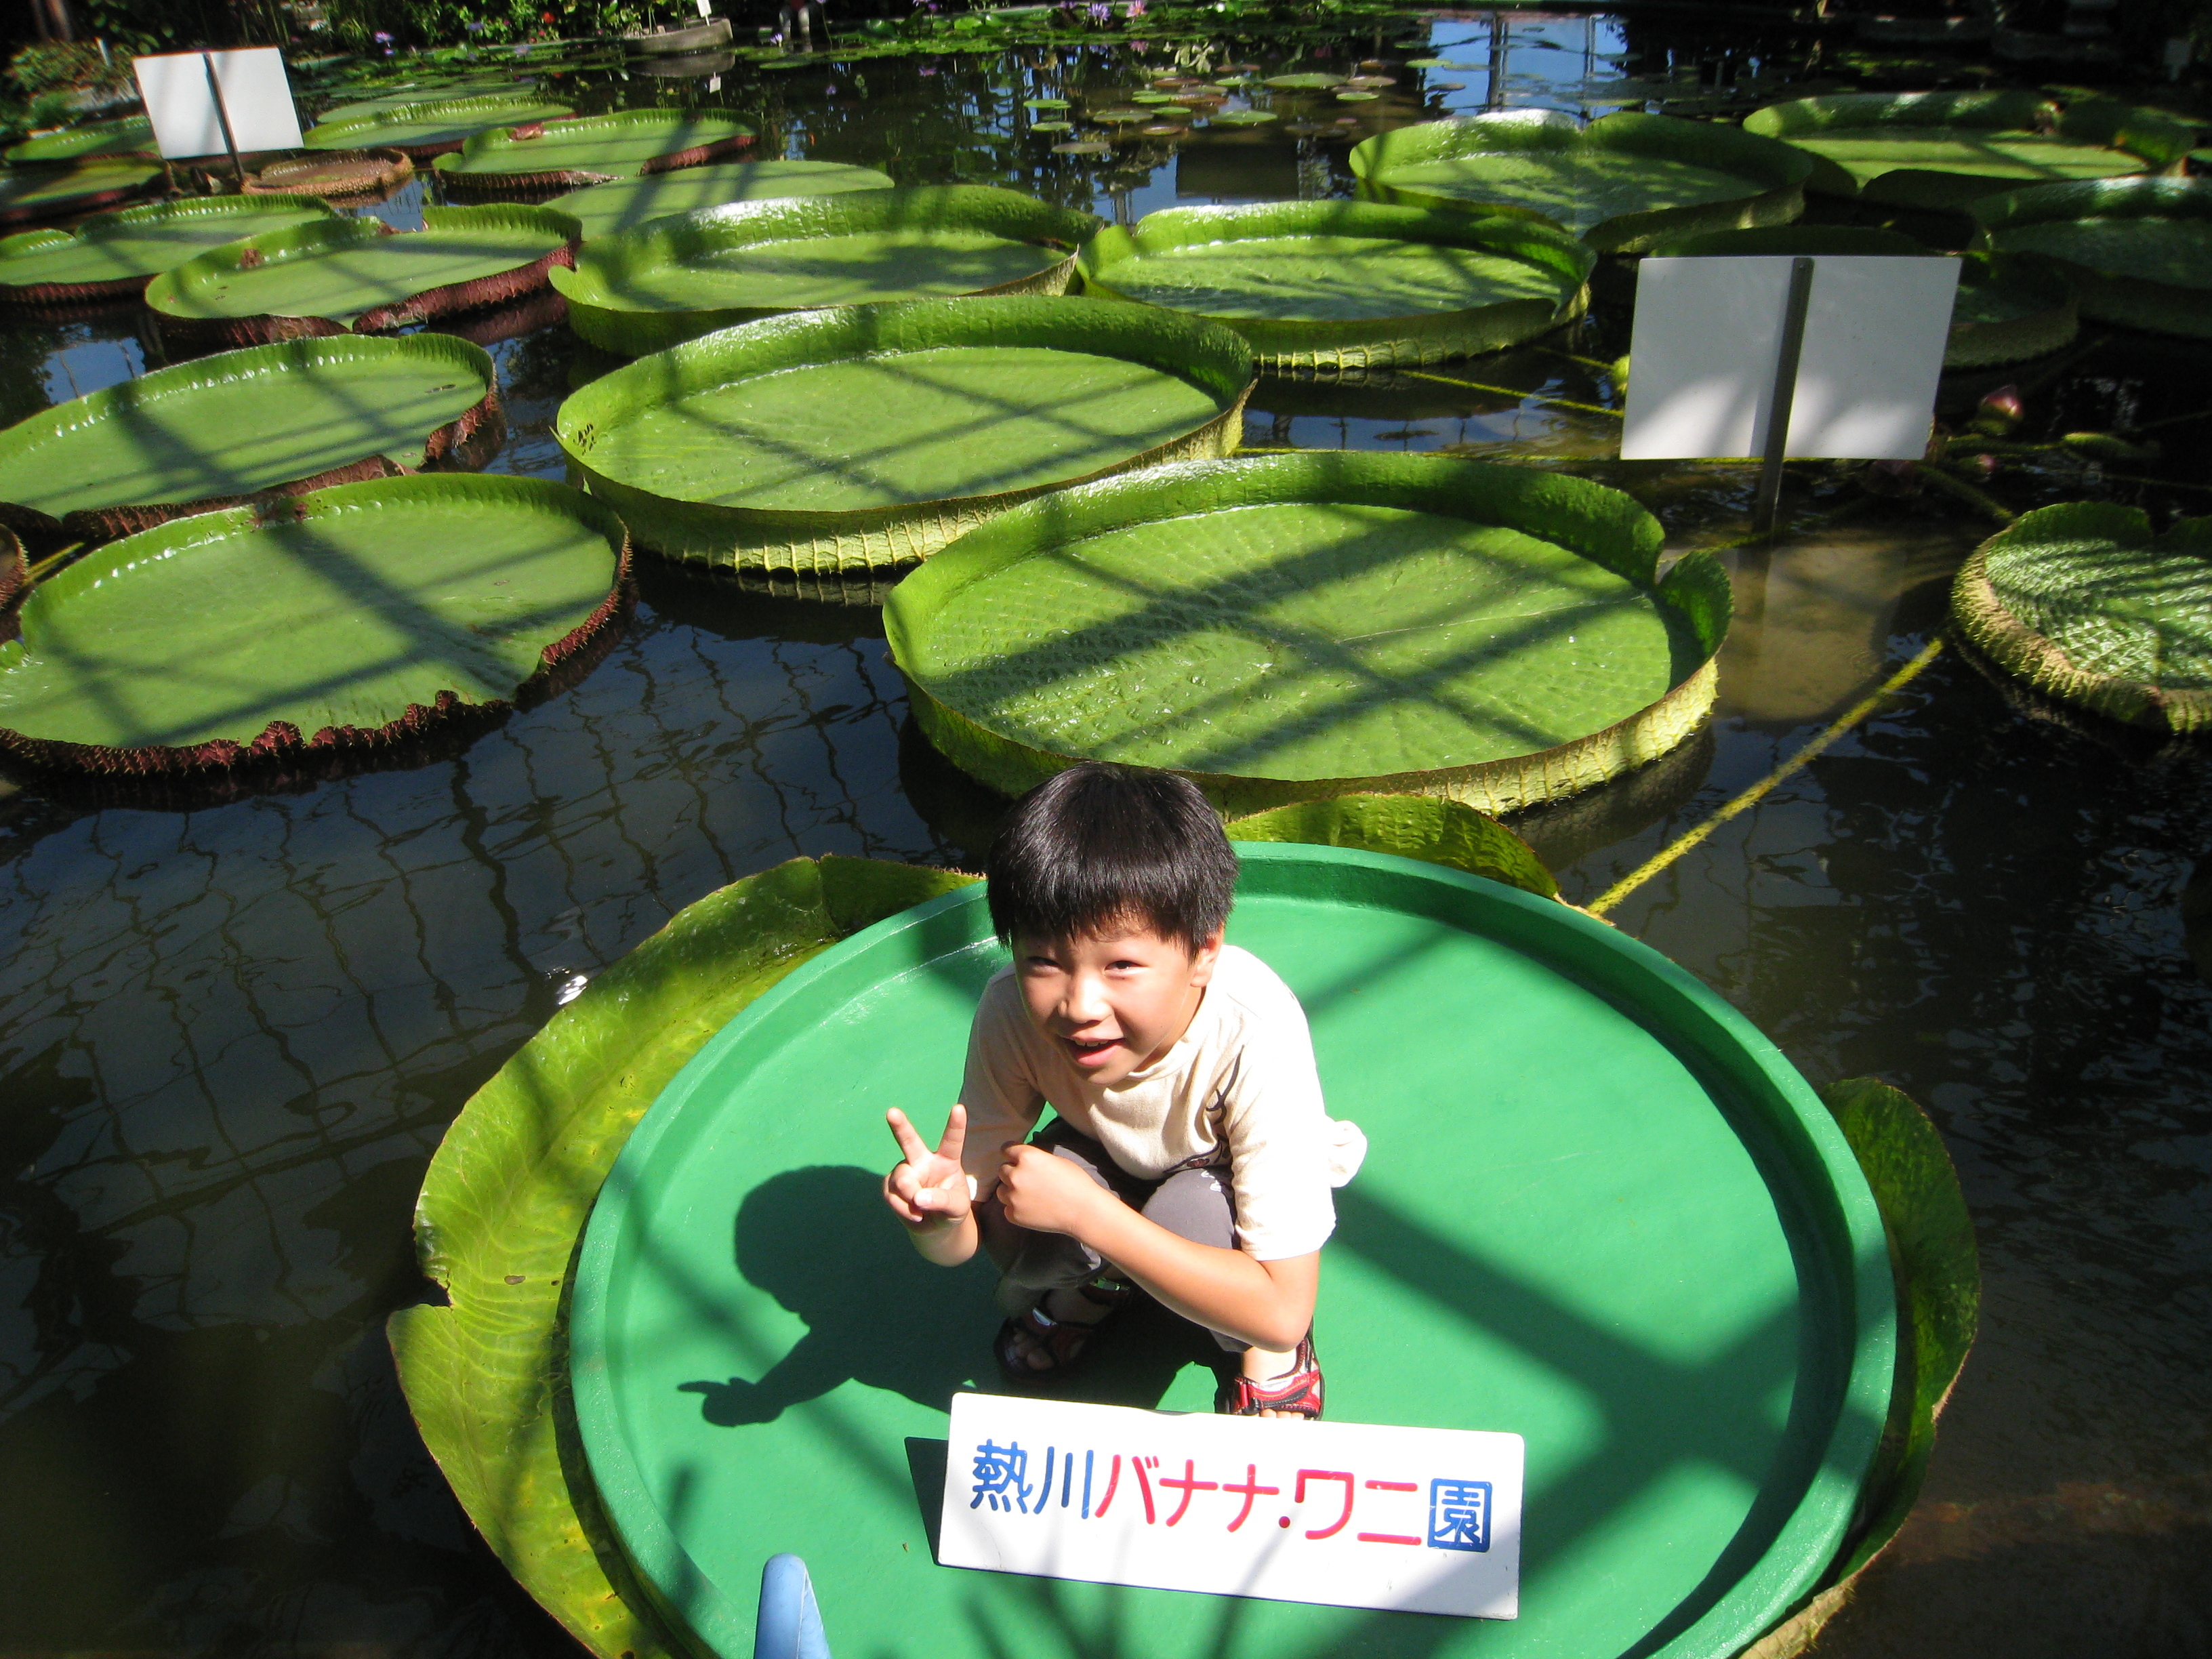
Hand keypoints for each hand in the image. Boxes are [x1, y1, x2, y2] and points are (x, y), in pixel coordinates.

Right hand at [884, 1105, 971, 1229]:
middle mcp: (923, 1160)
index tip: (959, 1108)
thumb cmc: (951, 1210)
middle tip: (892, 1112)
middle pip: (910, 1141)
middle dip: (900, 1126)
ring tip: (922, 1211)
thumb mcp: (957, 1208)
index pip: (952, 1141)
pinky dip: (903, 1209)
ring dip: (912, 1198)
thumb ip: (943, 1200)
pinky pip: (891, 1196)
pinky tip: (914, 1214)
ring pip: (903, 1180)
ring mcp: (905, 1171)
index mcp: (946, 1160)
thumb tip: (918, 1197)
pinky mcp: (890, 1185)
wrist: (934, 1227)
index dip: (955, 1125)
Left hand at [995, 1142, 1108, 1237]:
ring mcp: (1012, 1196)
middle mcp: (1015, 1175)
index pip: (1006, 1149)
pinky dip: (1016, 1208)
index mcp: (1026, 1157)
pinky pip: (1007, 1208)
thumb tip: (1023, 1160)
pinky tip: (1031, 1209)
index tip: (1014, 1159)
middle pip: (1002, 1170)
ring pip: (1001, 1190)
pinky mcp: (1012, 1215)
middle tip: (1027, 1180)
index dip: (1011, 1154)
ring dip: (1011, 1191)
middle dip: (1013, 1173)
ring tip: (1028, 1196)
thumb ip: (1035, 1159)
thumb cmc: (1075, 1182)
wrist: (1082, 1211)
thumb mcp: (1055, 1160)